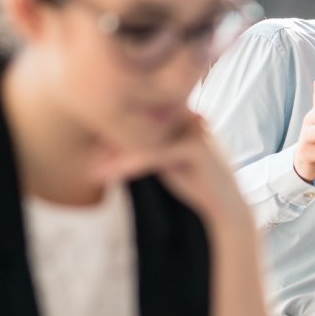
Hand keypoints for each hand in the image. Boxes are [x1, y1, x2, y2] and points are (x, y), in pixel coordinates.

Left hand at [92, 112, 250, 226]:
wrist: (225, 204)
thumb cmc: (194, 180)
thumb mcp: (164, 157)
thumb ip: (144, 145)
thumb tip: (106, 143)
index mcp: (181, 111)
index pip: (141, 113)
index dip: (115, 128)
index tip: (94, 148)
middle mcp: (187, 114)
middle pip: (140, 122)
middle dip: (111, 140)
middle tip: (89, 158)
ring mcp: (192, 128)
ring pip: (144, 138)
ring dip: (115, 155)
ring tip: (94, 172)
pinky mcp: (195, 147)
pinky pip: (154, 153)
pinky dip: (128, 164)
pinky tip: (109, 176)